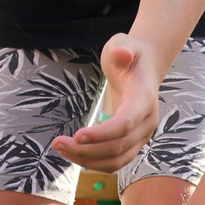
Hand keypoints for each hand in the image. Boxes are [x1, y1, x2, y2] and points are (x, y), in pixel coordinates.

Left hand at [52, 35, 161, 173]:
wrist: (143, 68)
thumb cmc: (130, 55)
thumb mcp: (124, 43)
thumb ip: (122, 48)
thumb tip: (122, 54)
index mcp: (145, 99)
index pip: (125, 124)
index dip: (102, 133)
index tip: (77, 135)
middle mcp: (147, 122)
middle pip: (118, 147)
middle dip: (86, 149)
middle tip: (57, 143)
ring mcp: (141, 136)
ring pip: (116, 160)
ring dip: (87, 160)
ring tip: (61, 149)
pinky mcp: (132, 143)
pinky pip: (114, 161)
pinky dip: (93, 162)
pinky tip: (73, 153)